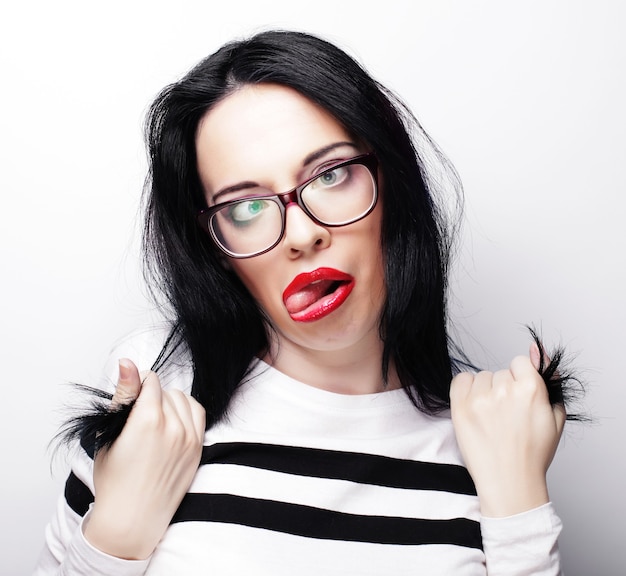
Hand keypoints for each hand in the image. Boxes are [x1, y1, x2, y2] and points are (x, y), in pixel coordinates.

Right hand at [84, 358, 205, 558]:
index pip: (151, 381)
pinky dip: (186, 411)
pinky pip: (197, 412)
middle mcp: (174, 426)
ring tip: (154, 422)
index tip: (131, 399)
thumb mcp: (110, 433)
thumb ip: (123, 395)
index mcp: (148, 420)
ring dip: (169, 403)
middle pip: (166, 390)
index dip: (138, 386)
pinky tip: (172, 423)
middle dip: (152, 397)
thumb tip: (127, 363)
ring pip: (182, 399)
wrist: (132, 518)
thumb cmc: (114, 479)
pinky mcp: (199, 448)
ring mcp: (190, 437)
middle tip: (137, 419)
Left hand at [450, 343, 565, 516]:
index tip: (519, 397)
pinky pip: (460, 380)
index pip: (519, 362)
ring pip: (481, 377)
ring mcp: (480, 398)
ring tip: (491, 418)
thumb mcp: (555, 416)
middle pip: (499, 373)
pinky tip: (474, 408)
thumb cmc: (532, 453)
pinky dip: (466, 389)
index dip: (520, 379)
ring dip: (485, 391)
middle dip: (503, 389)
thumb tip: (537, 350)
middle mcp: (505, 390)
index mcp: (531, 389)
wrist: (509, 482)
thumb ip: (549, 380)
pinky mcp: (460, 407)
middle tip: (507, 415)